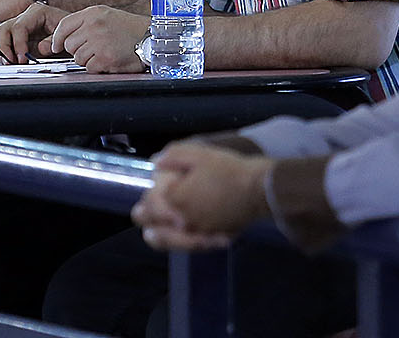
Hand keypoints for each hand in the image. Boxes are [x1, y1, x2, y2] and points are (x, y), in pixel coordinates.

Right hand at [0, 3, 67, 63]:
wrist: (75, 35)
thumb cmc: (71, 33)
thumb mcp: (67, 36)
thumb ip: (53, 41)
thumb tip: (39, 48)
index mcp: (37, 13)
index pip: (19, 27)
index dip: (18, 45)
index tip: (23, 59)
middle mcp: (24, 17)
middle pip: (3, 29)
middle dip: (4, 48)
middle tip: (11, 63)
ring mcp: (18, 26)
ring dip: (0, 51)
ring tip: (10, 63)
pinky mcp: (15, 37)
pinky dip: (0, 53)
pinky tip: (10, 61)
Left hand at [49, 6, 148, 72]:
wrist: (151, 38)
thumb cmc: (130, 29)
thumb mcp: (106, 16)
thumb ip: (85, 23)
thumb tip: (63, 38)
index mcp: (93, 13)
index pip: (64, 25)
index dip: (57, 38)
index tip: (56, 46)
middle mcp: (94, 26)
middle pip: (69, 44)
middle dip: (78, 50)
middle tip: (93, 49)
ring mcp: (99, 42)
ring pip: (78, 58)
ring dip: (89, 60)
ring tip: (104, 53)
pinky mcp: (105, 58)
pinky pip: (89, 68)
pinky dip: (98, 67)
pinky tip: (109, 60)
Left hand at [131, 142, 271, 248]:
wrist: (259, 188)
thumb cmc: (227, 169)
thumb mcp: (196, 153)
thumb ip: (170, 157)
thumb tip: (154, 164)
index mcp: (175, 201)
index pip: (150, 203)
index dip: (145, 198)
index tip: (145, 192)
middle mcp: (183, 222)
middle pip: (157, 225)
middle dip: (146, 219)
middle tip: (139, 215)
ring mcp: (200, 234)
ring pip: (173, 241)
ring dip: (160, 238)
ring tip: (151, 235)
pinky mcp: (216, 240)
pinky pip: (194, 246)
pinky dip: (184, 244)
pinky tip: (182, 240)